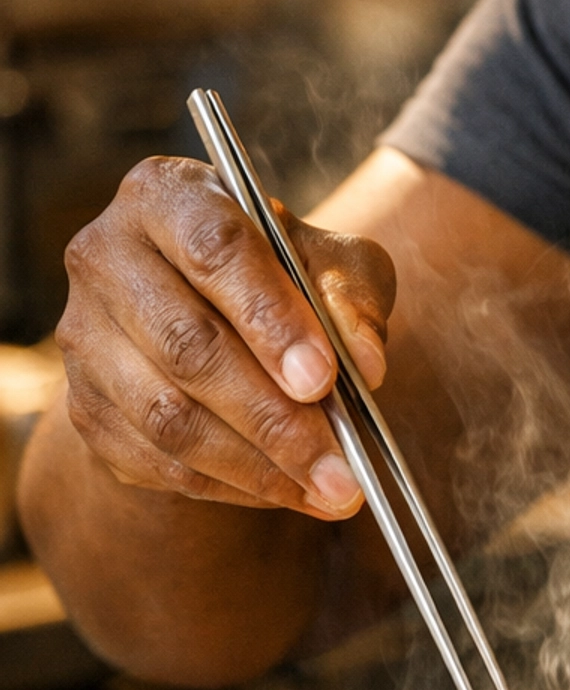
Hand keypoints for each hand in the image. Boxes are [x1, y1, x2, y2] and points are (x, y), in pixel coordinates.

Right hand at [57, 155, 395, 518]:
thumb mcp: (330, 262)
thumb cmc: (280, 274)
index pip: (214, 251)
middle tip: (342, 465)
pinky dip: (229, 487)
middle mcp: (105, 257)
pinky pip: (155, 462)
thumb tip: (364, 366)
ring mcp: (83, 337)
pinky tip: (287, 493)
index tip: (324, 378)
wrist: (210, 314)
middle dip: (274, 417)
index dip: (271, 318)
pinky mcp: (84, 407)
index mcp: (165, 196)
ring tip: (330, 492)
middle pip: (187, 345)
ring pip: (167, 416)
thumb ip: (351, 298)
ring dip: (257, 466)